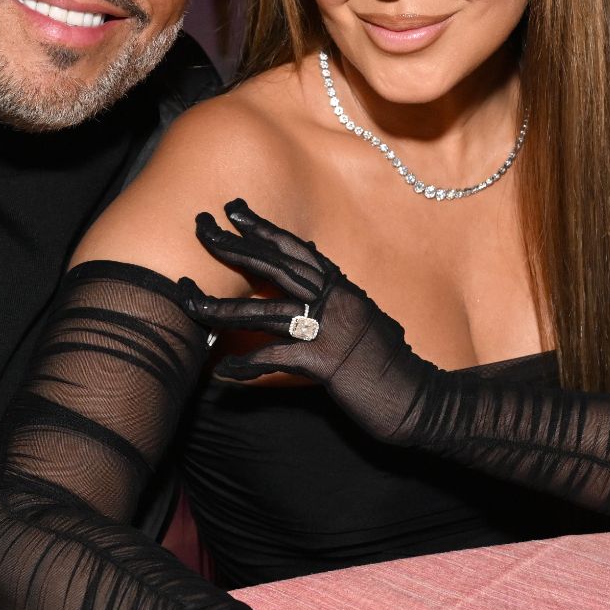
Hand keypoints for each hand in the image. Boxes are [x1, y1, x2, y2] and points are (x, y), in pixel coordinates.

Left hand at [177, 200, 433, 444]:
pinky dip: (247, 365)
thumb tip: (317, 276)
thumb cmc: (388, 365)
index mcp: (344, 288)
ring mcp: (332, 330)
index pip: (298, 249)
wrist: (421, 399)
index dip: (264, 228)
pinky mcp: (328, 363)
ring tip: (187, 302)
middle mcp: (337, 300)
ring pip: (265, 312)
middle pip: (276, 266)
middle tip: (201, 228)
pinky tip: (222, 370)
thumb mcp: (364, 320)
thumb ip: (338, 299)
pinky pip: (276, 359)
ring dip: (221, 308)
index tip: (234, 209)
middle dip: (234, 246)